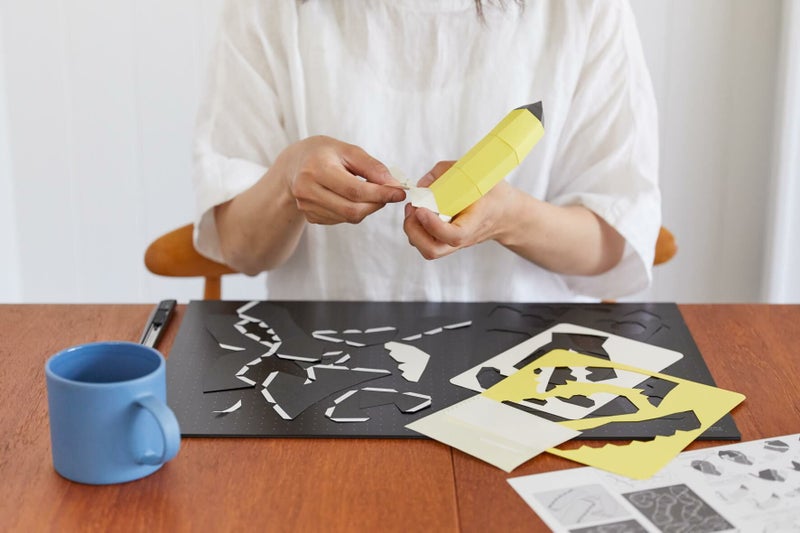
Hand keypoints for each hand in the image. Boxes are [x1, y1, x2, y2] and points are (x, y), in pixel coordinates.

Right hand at [282, 135, 405, 224]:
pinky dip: (353, 211)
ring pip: (348, 217)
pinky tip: (350, 198)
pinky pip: (341, 220)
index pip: (354, 190)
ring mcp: (306, 206)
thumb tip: (394, 185)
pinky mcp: (310, 216)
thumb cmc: (325, 154)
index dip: (380, 194)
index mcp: (316, 168)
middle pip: (352, 209)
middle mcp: (307, 190)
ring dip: (366, 208)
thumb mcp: (349, 150)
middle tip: (388, 194)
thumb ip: (372, 167)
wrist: (295, 164)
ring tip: (368, 192)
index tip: (399, 192)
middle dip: (376, 204)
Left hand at [403, 161, 515, 259]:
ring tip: (414, 209)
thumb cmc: (493, 194)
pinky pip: (426, 243)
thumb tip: (421, 185)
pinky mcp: (447, 243)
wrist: (507, 214)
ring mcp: (454, 244)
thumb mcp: (476, 174)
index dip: (434, 225)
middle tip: (413, 208)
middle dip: (414, 231)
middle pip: (433, 250)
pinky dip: (417, 231)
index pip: (454, 236)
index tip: (422, 209)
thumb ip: (445, 173)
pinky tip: (420, 213)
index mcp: (476, 222)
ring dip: (413, 231)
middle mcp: (464, 238)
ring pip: (427, 250)